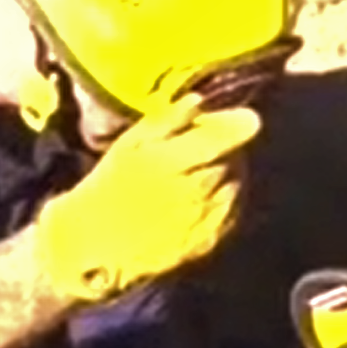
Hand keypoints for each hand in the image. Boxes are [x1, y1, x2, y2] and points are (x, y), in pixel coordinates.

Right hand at [33, 96, 261, 303]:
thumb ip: (164, 122)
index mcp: (167, 163)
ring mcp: (202, 219)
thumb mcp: (127, 147)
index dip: (238, 126)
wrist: (96, 248)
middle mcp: (191, 191)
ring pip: (234, 184)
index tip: (249, 118)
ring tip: (206, 169)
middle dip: (228, 148)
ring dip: (229, 171)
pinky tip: (207, 194)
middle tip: (211, 144)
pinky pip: (232, 211)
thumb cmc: (107, 189)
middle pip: (231, 160)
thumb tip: (198, 99)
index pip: (219, 140)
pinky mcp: (207, 242)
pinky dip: (228, 197)